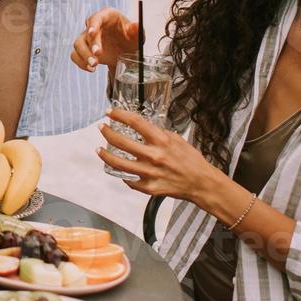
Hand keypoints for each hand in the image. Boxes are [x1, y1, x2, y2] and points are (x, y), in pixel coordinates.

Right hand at [70, 8, 138, 72]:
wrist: (126, 50)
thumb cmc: (130, 38)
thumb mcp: (136, 34)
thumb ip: (136, 30)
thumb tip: (135, 26)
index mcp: (107, 16)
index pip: (97, 17)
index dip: (93, 24)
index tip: (92, 33)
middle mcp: (94, 25)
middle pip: (86, 33)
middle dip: (91, 44)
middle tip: (97, 54)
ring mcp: (87, 38)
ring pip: (78, 44)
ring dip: (84, 55)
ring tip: (94, 65)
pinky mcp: (84, 49)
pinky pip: (75, 55)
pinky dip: (80, 62)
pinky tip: (90, 69)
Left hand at [96, 108, 223, 203]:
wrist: (201, 183)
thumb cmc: (191, 160)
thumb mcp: (176, 138)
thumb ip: (158, 133)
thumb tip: (141, 127)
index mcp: (161, 140)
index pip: (135, 122)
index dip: (119, 114)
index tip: (110, 111)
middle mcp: (154, 156)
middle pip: (121, 142)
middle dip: (107, 132)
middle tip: (102, 128)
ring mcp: (150, 173)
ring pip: (118, 163)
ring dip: (105, 155)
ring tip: (99, 149)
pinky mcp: (150, 188)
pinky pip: (129, 181)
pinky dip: (122, 175)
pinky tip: (118, 170)